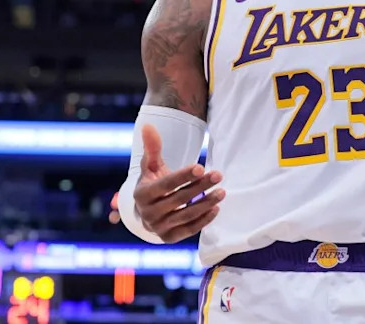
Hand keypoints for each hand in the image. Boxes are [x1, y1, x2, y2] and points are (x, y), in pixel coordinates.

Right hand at [132, 123, 224, 242]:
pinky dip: (203, 220)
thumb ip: (152, 148)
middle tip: (218, 175)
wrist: (146, 211)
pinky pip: (189, 229)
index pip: (166, 184)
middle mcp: (148, 213)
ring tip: (222, 192)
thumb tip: (148, 126)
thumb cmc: (152, 183)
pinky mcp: (169, 238)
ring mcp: (158, 227)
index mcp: (142, 194)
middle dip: (201, 186)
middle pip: (179, 199)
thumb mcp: (150, 166)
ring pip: (186, 215)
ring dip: (206, 203)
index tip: (201, 167)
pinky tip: (216, 208)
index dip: (184, 176)